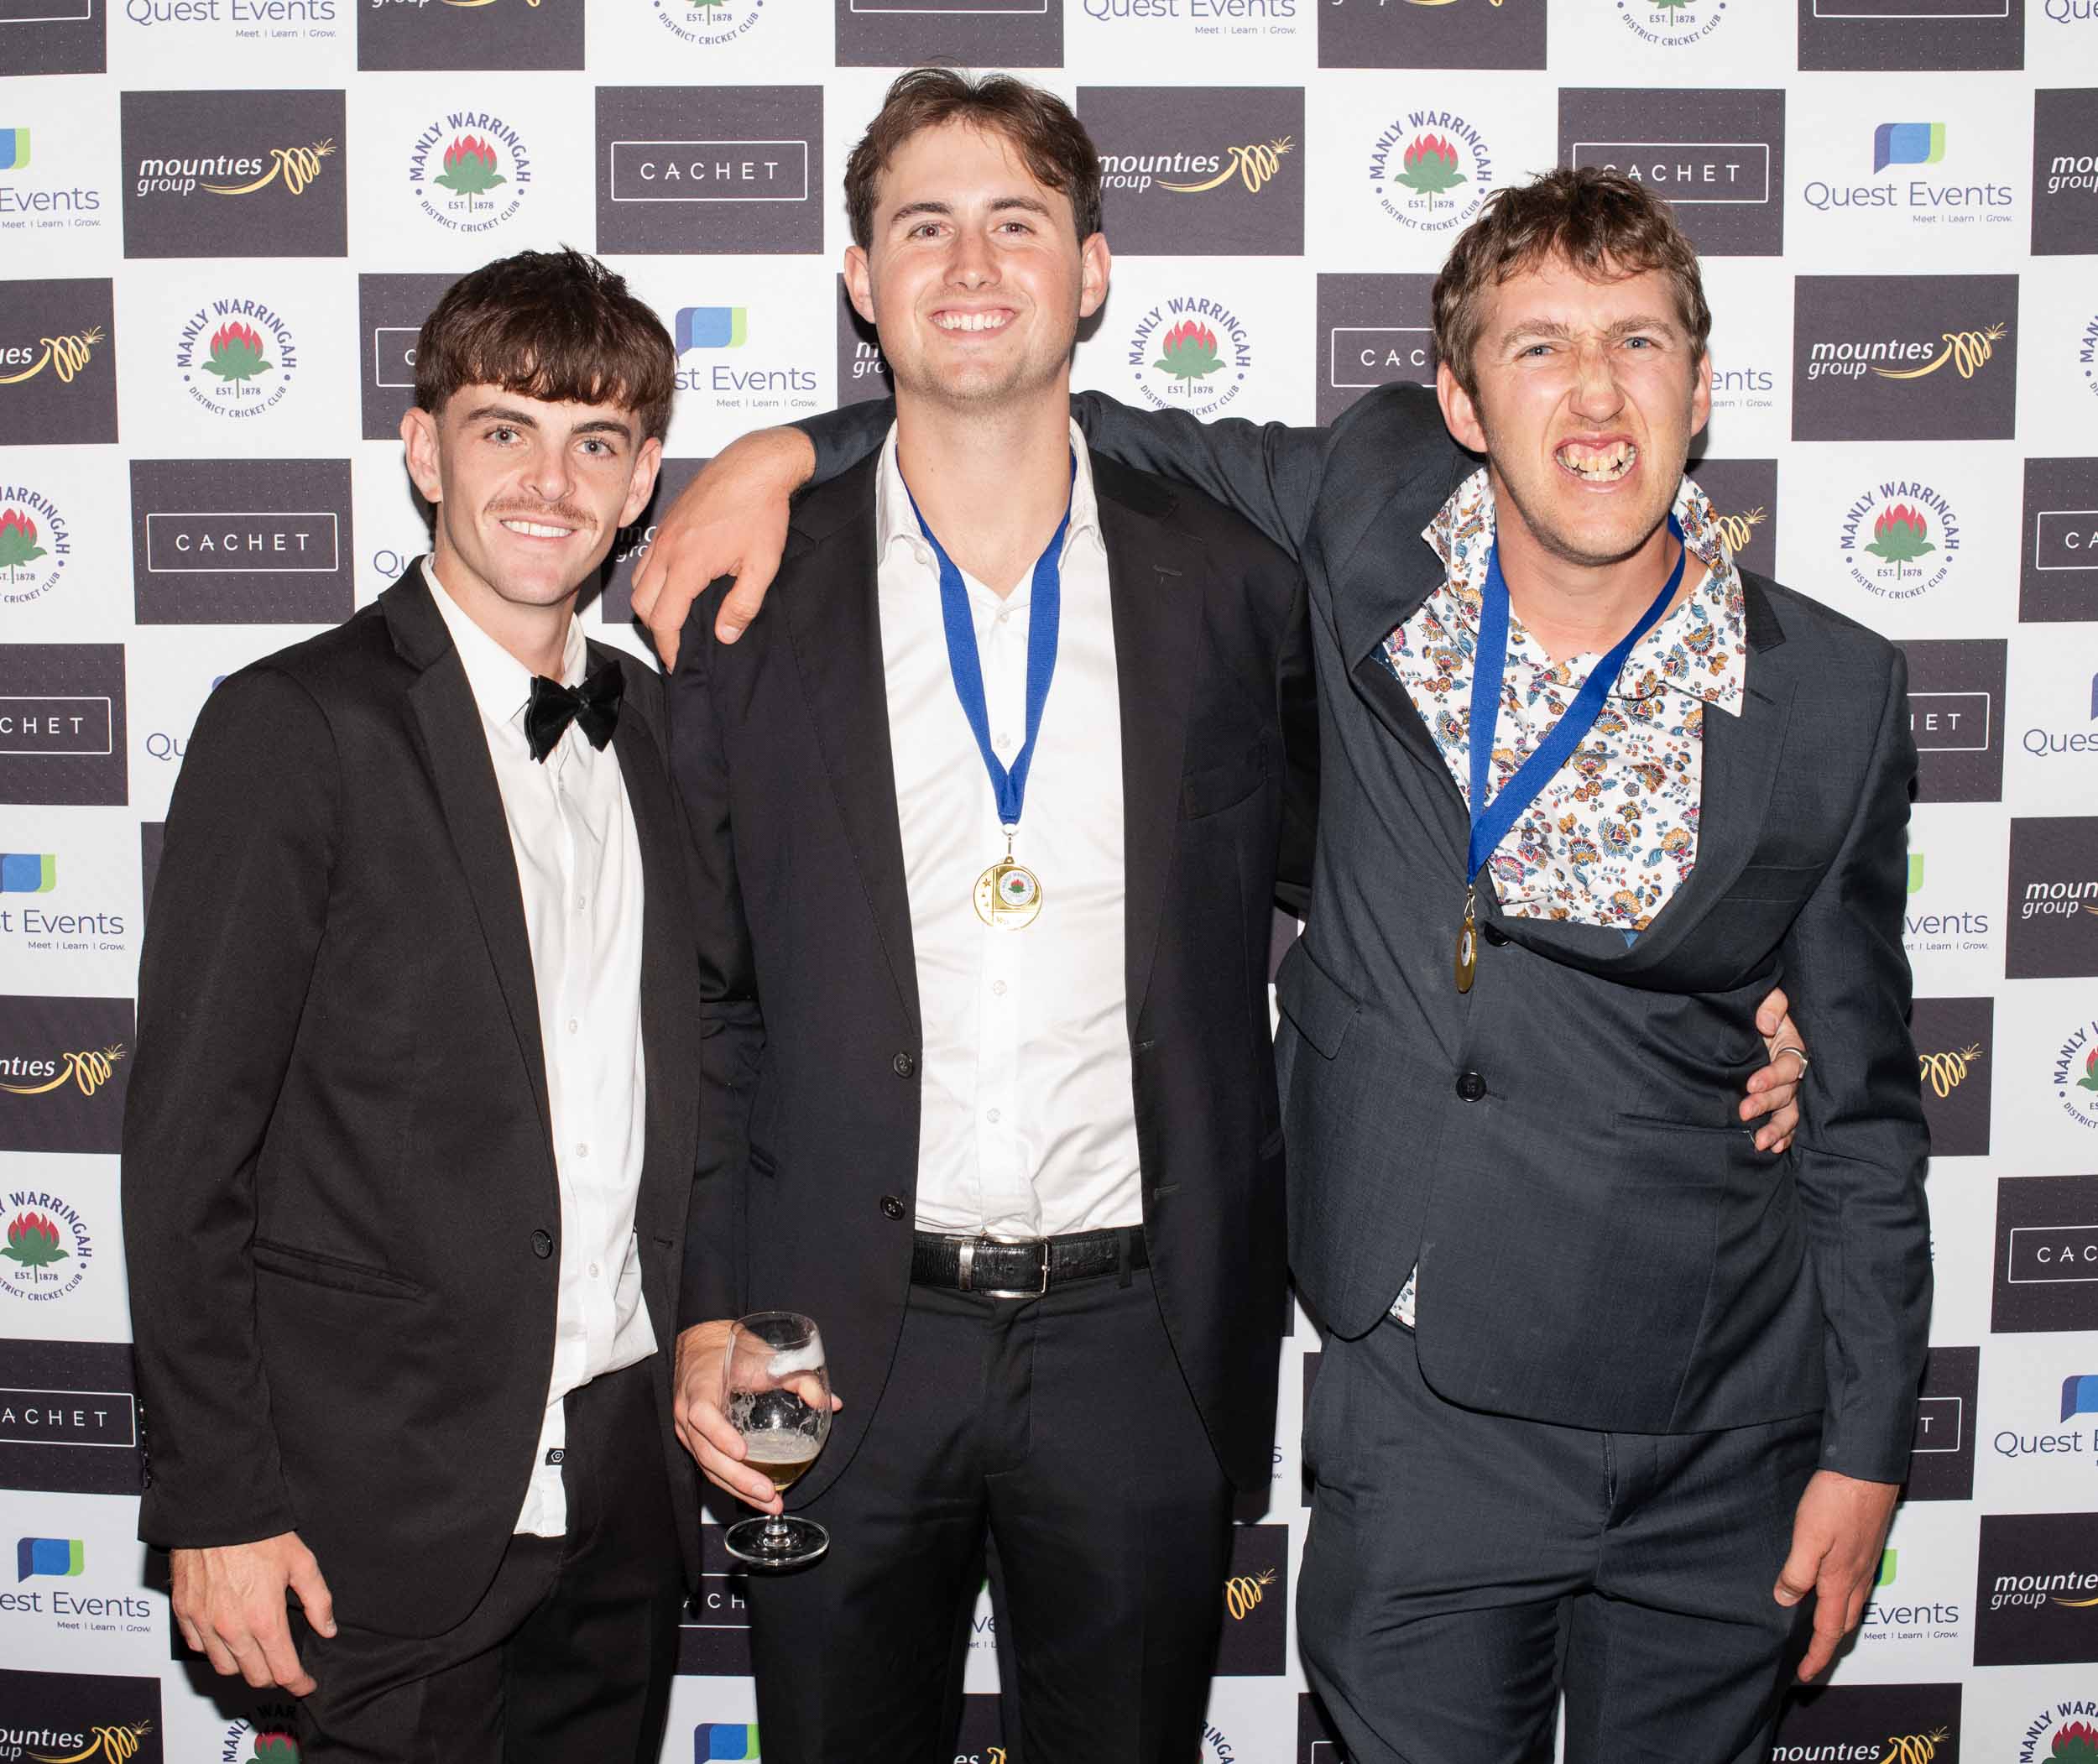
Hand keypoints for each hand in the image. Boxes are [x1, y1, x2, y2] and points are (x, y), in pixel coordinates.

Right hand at [171, 1532, 334, 1695]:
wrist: (217, 1515)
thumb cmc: (260, 1535)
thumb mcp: (302, 1563)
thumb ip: (318, 1600)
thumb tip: (327, 1628)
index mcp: (265, 1620)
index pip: (283, 1671)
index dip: (299, 1683)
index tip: (306, 1684)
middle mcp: (232, 1630)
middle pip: (254, 1676)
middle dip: (274, 1677)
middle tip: (285, 1666)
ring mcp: (204, 1625)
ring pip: (225, 1668)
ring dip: (243, 1666)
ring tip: (257, 1653)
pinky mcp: (185, 1615)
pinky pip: (199, 1648)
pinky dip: (215, 1649)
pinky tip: (228, 1636)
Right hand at [630, 428, 814, 668]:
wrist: (754, 464)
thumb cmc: (761, 510)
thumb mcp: (762, 565)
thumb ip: (742, 605)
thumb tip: (724, 635)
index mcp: (687, 565)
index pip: (663, 620)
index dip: (669, 648)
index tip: (678, 663)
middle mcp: (666, 549)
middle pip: (642, 605)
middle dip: (656, 630)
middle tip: (678, 644)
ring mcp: (663, 534)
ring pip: (638, 582)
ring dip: (651, 604)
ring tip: (675, 617)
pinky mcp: (666, 522)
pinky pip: (645, 560)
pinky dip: (651, 580)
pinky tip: (674, 584)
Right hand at [673, 1320, 841, 1513]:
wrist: (703, 1346)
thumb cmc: (733, 1351)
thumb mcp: (764, 1357)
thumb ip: (798, 1377)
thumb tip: (832, 1403)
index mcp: (700, 1387)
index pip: (703, 1415)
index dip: (720, 1435)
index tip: (743, 1451)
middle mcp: (687, 1414)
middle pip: (706, 1453)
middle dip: (737, 1477)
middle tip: (767, 1492)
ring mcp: (688, 1432)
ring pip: (708, 1467)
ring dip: (738, 1488)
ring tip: (768, 1503)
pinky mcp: (695, 1443)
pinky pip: (711, 1468)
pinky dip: (733, 1484)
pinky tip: (755, 1496)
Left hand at [1743, 986, 1805, 1153]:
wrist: (1754, 1023)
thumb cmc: (1762, 1011)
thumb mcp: (1768, 1000)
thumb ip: (1771, 1004)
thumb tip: (1766, 1024)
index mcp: (1794, 1047)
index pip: (1789, 1065)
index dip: (1772, 1076)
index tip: (1751, 1084)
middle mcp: (1796, 1072)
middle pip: (1788, 1093)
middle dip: (1767, 1104)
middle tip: (1745, 1112)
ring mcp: (1791, 1089)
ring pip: (1790, 1113)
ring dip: (1777, 1129)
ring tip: (1761, 1142)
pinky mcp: (1783, 1101)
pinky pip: (1790, 1122)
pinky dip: (1785, 1137)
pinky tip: (1775, 1148)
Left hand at [1773, 1469, 1899, 1679]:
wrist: (1867, 1470)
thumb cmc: (1836, 1501)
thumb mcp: (1807, 1537)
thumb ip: (1797, 1571)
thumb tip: (1785, 1600)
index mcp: (1839, 1580)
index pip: (1827, 1630)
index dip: (1817, 1655)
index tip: (1805, 1674)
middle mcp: (1857, 1577)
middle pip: (1844, 1623)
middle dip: (1828, 1645)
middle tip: (1811, 1657)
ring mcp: (1865, 1563)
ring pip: (1852, 1605)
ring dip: (1837, 1624)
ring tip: (1820, 1632)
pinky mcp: (1867, 1548)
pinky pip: (1857, 1586)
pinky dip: (1844, 1600)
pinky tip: (1833, 1590)